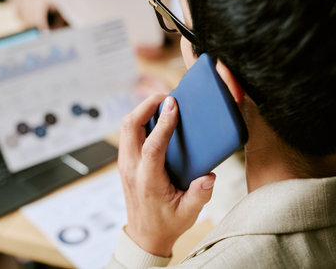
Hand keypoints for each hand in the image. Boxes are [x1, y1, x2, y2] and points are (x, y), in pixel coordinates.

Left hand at [119, 94, 215, 256]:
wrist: (144, 237)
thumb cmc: (166, 224)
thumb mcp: (189, 213)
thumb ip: (200, 194)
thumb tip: (210, 175)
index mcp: (147, 181)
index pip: (152, 145)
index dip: (163, 122)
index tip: (173, 104)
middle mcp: (131, 169)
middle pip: (130, 127)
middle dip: (146, 105)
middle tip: (166, 98)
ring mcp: (125, 165)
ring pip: (126, 128)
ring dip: (141, 111)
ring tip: (162, 105)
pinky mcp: (125, 163)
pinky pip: (128, 135)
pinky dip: (139, 121)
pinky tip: (155, 120)